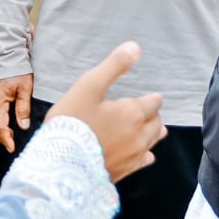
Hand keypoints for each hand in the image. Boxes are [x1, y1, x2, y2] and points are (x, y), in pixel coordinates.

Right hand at [0, 73, 33, 153]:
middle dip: (0, 137)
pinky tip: (4, 122)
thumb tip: (23, 126)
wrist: (7, 53)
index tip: (12, 147)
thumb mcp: (25, 88)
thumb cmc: (18, 69)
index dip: (6, 139)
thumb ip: (23, 108)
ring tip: (9, 136)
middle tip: (11, 144)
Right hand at [50, 42, 165, 182]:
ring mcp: (133, 156)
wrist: (62, 162)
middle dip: (154, 115)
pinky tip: (143, 155)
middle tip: (151, 112)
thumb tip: (135, 47)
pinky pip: (144, 161)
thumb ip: (114, 66)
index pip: (154, 103)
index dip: (153, 98)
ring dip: (154, 133)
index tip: (155, 97)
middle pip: (156, 123)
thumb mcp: (90, 85)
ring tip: (154, 129)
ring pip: (153, 142)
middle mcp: (139, 135)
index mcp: (133, 113)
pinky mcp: (125, 171)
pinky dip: (146, 154)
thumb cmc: (73, 121)